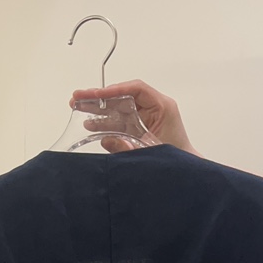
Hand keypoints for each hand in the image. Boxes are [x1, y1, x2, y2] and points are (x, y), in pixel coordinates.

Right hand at [71, 80, 200, 155]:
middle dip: (100, 97)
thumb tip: (106, 140)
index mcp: (162, 107)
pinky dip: (105, 122)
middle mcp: (153, 108)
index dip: (115, 89)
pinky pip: (119, 121)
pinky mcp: (139, 128)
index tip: (97, 94)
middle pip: (123, 96)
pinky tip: (91, 124)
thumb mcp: (150, 152)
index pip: (137, 89)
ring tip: (78, 108)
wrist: (184, 173)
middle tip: (78, 97)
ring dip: (99, 109)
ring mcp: (145, 117)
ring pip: (118, 107)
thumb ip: (127, 147)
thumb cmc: (176, 159)